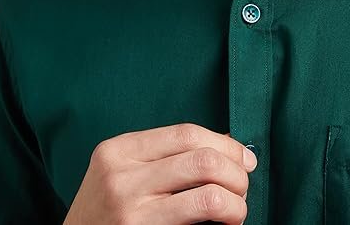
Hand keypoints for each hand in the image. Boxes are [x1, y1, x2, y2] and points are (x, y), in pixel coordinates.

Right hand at [63, 123, 257, 223]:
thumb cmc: (105, 213)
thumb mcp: (122, 172)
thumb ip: (163, 156)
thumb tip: (225, 142)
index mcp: (118, 150)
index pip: (186, 133)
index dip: (224, 143)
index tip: (244, 157)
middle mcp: (121, 176)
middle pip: (201, 159)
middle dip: (235, 170)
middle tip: (244, 183)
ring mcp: (129, 210)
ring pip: (207, 193)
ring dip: (235, 199)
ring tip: (238, 206)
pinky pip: (197, 220)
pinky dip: (224, 216)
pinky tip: (227, 220)